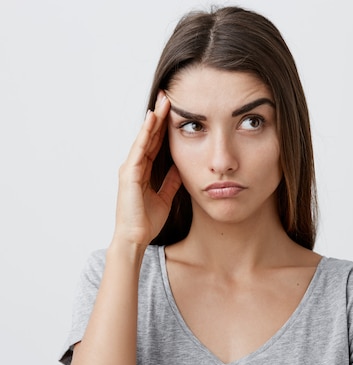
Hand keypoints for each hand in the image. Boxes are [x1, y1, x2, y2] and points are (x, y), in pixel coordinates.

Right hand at [113, 91, 181, 246]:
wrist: (135, 237)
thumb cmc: (147, 220)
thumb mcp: (165, 196)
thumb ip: (171, 181)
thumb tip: (180, 168)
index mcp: (143, 170)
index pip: (155, 143)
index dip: (164, 127)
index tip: (174, 110)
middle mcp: (134, 166)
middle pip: (149, 136)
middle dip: (159, 117)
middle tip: (168, 97)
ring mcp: (130, 168)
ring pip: (143, 138)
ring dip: (153, 119)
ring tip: (163, 102)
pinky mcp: (129, 174)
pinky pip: (139, 149)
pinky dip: (146, 134)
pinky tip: (152, 120)